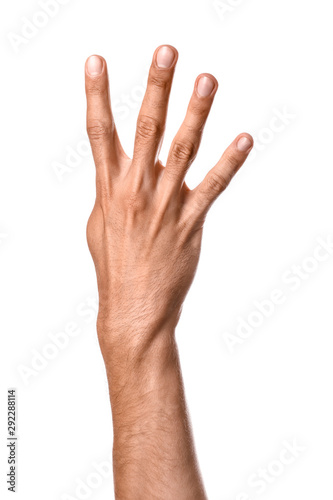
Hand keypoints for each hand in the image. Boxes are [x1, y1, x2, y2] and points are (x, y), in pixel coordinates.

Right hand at [85, 45, 252, 346]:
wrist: (133, 308)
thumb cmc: (115, 266)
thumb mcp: (99, 225)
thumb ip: (108, 192)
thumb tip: (117, 170)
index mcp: (109, 189)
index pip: (98, 132)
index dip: (96, 94)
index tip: (96, 61)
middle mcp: (137, 191)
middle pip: (146, 129)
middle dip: (156, 87)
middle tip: (167, 51)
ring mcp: (165, 206)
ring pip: (183, 151)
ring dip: (196, 113)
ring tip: (207, 80)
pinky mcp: (190, 223)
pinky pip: (213, 187)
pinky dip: (230, 162)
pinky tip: (244, 139)